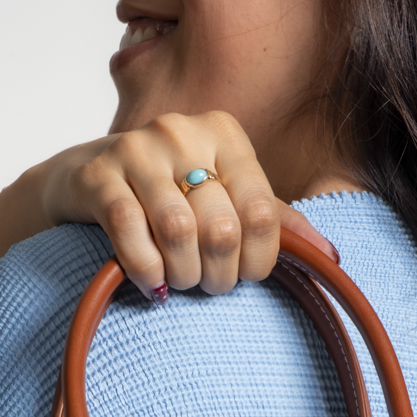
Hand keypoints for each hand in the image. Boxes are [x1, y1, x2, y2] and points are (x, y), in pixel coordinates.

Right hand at [32, 110, 338, 300]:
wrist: (87, 180)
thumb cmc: (166, 195)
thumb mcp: (223, 199)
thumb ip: (273, 222)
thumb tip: (330, 253)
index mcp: (224, 135)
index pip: (263, 213)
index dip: (257, 261)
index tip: (242, 275)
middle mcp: (183, 132)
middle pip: (222, 228)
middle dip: (218, 275)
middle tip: (205, 283)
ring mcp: (137, 150)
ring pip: (178, 231)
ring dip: (182, 275)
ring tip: (177, 281)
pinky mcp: (97, 175)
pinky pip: (130, 233)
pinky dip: (145, 270)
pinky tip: (150, 283)